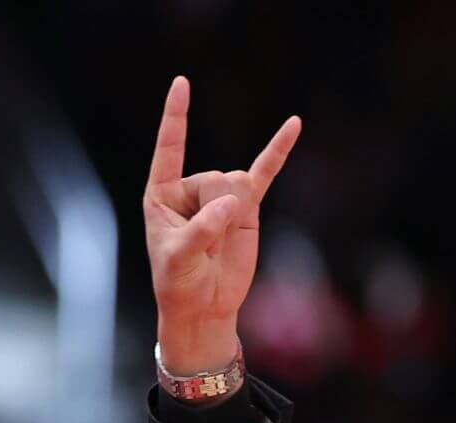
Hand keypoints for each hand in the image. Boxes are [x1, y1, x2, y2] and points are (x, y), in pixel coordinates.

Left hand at [141, 76, 301, 372]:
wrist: (204, 306)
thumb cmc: (179, 283)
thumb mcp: (178, 260)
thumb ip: (201, 231)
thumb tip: (231, 206)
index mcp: (162, 193)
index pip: (170, 148)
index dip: (177, 116)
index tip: (182, 83)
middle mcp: (191, 188)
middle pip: (215, 177)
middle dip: (215, 214)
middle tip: (207, 247)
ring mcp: (221, 193)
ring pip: (238, 183)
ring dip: (234, 217)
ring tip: (220, 245)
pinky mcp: (246, 205)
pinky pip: (265, 172)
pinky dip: (278, 150)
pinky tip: (293, 125)